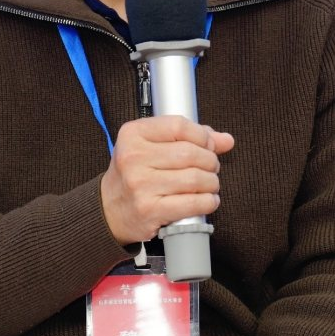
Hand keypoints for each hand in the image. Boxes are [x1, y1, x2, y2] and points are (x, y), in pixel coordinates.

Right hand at [101, 116, 233, 245]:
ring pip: (195, 178)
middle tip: (211, 168)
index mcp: (133, 134)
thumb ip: (188, 137)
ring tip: (209, 184)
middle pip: (191, 153)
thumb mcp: (152, 146)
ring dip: (211, 182)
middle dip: (210, 161)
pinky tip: (208, 200)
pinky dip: (208, 202)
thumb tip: (225, 139)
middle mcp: (133, 158)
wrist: (109, 210)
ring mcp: (140, 185)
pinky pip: (192, 203)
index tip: (209, 145)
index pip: (179, 125)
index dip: (202, 135)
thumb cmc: (135, 174)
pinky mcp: (149, 210)